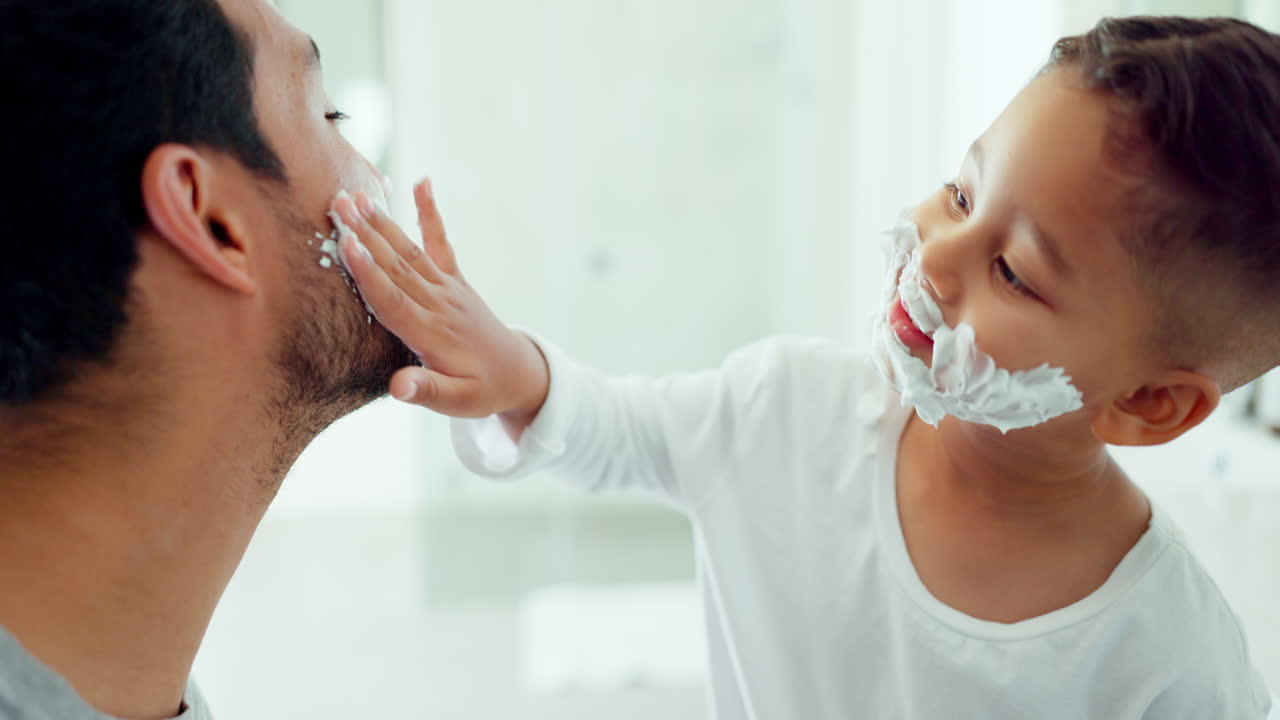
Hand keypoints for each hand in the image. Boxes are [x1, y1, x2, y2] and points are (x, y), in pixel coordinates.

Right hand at [331, 180, 548, 428]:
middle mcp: (439, 304)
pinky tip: (422, 183)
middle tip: (337, 205)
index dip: (368, 273)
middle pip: (396, 267)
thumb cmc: (482, 390)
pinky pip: (441, 242)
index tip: (347, 244)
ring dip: (382, 223)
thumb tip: (399, 387)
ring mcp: (448, 288)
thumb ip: (427, 391)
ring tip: (353, 196)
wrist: (519, 373)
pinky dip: (431, 213)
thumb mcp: (457, 402)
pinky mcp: (455, 280)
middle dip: (366, 235)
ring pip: (410, 251)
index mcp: (433, 335)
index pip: (394, 301)